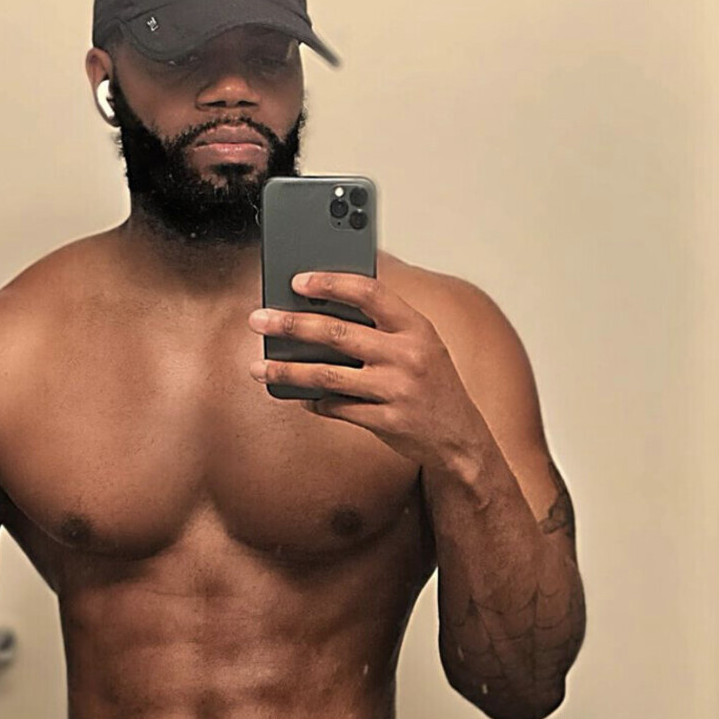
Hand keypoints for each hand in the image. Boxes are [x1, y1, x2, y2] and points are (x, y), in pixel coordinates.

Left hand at [247, 270, 487, 470]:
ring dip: (288, 370)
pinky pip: (337, 408)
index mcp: (416, 326)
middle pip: (337, 333)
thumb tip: (323, 308)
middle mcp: (407, 355)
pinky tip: (298, 396)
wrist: (460, 437)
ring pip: (328, 375)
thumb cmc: (432, 384)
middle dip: (291, 325)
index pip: (369, 293)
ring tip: (259, 367)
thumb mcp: (421, 344)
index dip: (330, 283)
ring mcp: (396, 390)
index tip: (296, 281)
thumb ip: (383, 325)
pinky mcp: (386, 422)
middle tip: (258, 320)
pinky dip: (314, 401)